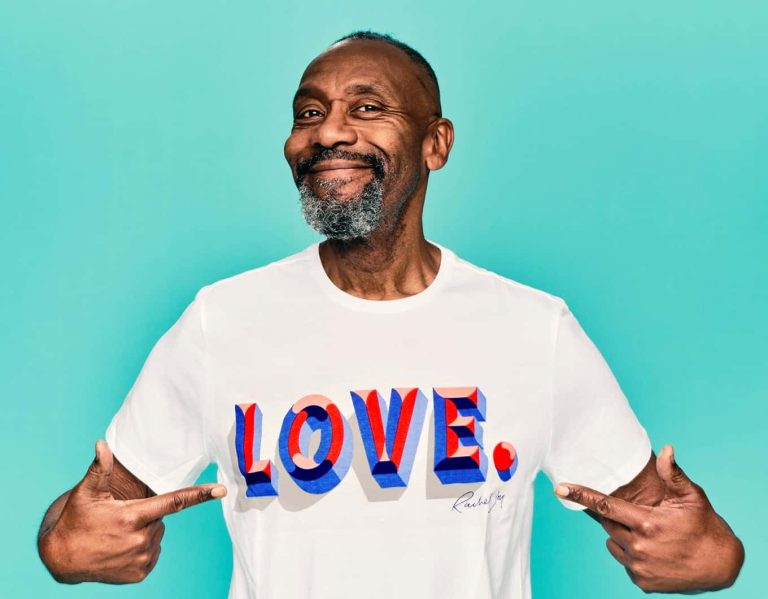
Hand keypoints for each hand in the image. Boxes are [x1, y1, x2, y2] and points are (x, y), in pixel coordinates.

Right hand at [39, 440, 226, 583]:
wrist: (62, 559)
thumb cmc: (76, 521)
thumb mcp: (86, 494)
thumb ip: (100, 469)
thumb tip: (102, 444)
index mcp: (132, 517)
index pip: (173, 502)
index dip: (199, 495)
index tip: (221, 489)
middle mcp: (141, 540)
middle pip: (161, 518)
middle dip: (146, 514)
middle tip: (120, 518)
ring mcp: (142, 559)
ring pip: (158, 534)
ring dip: (144, 531)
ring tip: (117, 535)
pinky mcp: (140, 573)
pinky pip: (153, 551)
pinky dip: (142, 547)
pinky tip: (122, 548)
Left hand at [555, 445, 743, 592]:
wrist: (719, 565)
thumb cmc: (704, 525)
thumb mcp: (691, 497)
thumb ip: (673, 474)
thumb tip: (666, 449)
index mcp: (647, 524)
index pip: (605, 505)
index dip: (580, 496)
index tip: (560, 488)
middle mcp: (639, 547)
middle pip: (608, 523)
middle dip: (615, 516)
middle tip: (635, 514)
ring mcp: (639, 567)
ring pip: (613, 542)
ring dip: (623, 535)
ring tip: (649, 534)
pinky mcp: (641, 581)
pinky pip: (623, 560)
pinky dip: (631, 553)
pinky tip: (653, 550)